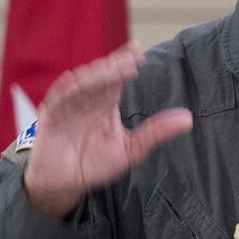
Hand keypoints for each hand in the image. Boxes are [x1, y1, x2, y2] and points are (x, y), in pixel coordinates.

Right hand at [21, 43, 193, 217]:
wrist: (64, 184)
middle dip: (114, 68)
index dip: (126, 64)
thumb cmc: (93, 163)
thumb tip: (188, 118)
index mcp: (106, 103)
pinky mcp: (50, 118)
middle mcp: (87, 99)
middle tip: (130, 60)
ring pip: (80, 85)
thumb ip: (155, 132)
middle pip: (100, 78)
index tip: (140, 53)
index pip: (117, 78)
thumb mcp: (130, 149)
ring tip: (109, 70)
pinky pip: (56, 100)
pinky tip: (73, 81)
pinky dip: (64, 91)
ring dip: (93, 76)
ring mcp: (67, 106)